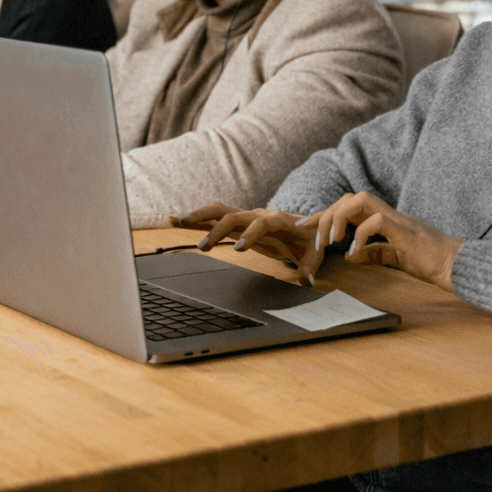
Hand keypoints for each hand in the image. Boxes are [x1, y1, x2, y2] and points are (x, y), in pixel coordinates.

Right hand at [172, 203, 323, 285]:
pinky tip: (177, 220)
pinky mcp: (237, 222)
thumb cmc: (309, 239)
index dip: (251, 234)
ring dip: (199, 216)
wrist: (306, 225)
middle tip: (203, 247)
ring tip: (176, 221)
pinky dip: (196, 219)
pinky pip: (215, 217)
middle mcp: (259, 214)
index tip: (239, 249)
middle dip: (218, 229)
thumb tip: (305, 280)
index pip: (262, 223)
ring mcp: (246, 216)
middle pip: (234, 214)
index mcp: (279, 220)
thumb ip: (310, 266)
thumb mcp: (315, 253)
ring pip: (220, 211)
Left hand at [305, 192, 462, 292]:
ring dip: (339, 218)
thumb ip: (373, 253)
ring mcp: (396, 218)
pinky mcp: (404, 229)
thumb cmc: (428, 261)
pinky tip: (355, 254)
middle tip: (313, 236)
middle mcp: (387, 213)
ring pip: (359, 200)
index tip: (305, 225)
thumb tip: (349, 255)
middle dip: (326, 214)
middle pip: (348, 198)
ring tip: (331, 241)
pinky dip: (360, 237)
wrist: (455, 265)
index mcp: (383, 219)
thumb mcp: (393, 257)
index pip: (348, 207)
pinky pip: (376, 221)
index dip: (325, 214)